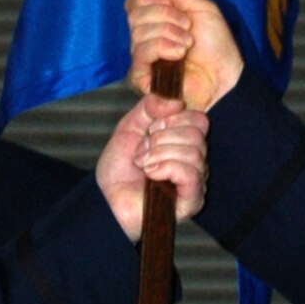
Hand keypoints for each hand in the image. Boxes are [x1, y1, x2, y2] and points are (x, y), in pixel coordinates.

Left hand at [95, 94, 208, 242]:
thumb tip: (176, 102)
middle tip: (142, 151)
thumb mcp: (130, 127)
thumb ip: (150, 107)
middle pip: (197, 133)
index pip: (198, 119)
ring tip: (143, 165)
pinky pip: (191, 173)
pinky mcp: (192, 200)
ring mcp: (196, 181)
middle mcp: (195, 161)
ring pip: (194, 152)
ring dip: (159, 154)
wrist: (106, 200)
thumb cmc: (119, 171)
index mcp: (184, 142)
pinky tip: (151, 175)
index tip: (150, 129)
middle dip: (161, 138)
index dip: (172, 118)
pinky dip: (167, 168)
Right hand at [125, 0, 244, 110]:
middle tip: (188, 27)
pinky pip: (140, 53)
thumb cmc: (216, 46)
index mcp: (155, 19)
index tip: (176, 6)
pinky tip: (179, 55)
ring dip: (169, 33)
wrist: (225, 76)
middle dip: (166, 16)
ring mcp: (142, 58)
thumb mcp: (200, 7)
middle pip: (135, 13)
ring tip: (187, 45)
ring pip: (138, 32)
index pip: (135, 0)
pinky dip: (162, 48)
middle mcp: (144, 37)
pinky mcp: (141, 77)